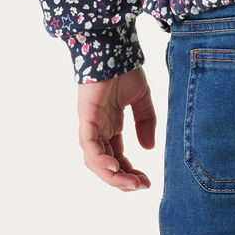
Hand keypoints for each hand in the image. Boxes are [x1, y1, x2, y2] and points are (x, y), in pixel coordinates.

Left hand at [77, 69, 156, 191]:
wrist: (114, 47)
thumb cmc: (125, 69)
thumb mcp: (142, 100)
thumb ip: (146, 123)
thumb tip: (148, 148)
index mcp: (110, 125)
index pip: (117, 157)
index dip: (130, 172)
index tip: (147, 182)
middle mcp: (98, 129)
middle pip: (106, 164)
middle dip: (122, 179)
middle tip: (141, 186)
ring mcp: (91, 124)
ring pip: (96, 160)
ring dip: (113, 176)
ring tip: (131, 184)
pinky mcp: (86, 117)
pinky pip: (89, 146)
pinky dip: (100, 160)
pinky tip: (115, 169)